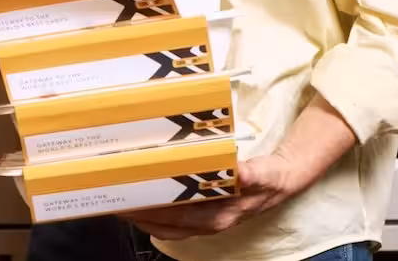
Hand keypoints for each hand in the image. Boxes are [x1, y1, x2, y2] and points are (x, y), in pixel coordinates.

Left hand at [125, 149, 304, 240]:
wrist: (283, 182)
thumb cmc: (270, 177)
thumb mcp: (264, 173)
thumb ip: (252, 174)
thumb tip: (240, 172)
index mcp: (219, 215)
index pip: (177, 217)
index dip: (151, 211)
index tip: (129, 201)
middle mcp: (209, 223)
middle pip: (166, 224)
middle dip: (139, 215)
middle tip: (114, 201)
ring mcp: (206, 221)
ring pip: (168, 226)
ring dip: (145, 217)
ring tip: (122, 204)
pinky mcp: (206, 216)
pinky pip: (176, 221)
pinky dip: (158, 216)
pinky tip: (147, 204)